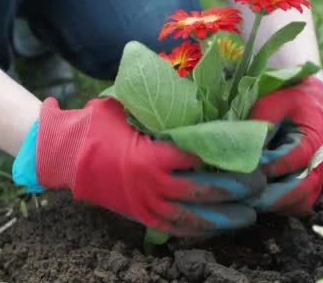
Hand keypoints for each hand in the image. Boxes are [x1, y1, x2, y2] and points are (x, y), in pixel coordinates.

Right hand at [34, 98, 264, 235]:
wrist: (63, 155)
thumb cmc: (96, 127)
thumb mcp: (125, 108)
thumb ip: (158, 106)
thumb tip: (190, 91)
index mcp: (152, 155)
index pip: (199, 156)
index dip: (227, 154)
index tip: (250, 151)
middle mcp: (153, 183)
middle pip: (203, 190)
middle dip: (235, 189)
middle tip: (259, 184)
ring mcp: (146, 203)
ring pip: (192, 216)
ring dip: (223, 217)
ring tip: (249, 215)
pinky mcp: (140, 215)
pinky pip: (174, 228)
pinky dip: (197, 231)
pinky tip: (216, 229)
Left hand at [247, 76, 322, 214]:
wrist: (311, 107)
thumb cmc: (289, 102)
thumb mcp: (274, 103)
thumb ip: (263, 122)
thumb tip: (244, 146)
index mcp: (314, 139)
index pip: (297, 157)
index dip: (273, 164)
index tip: (248, 168)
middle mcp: (318, 164)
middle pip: (301, 188)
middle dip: (270, 196)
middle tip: (241, 197)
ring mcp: (314, 180)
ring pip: (298, 202)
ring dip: (272, 205)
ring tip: (242, 202)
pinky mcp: (306, 190)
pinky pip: (293, 207)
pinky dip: (274, 208)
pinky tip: (249, 201)